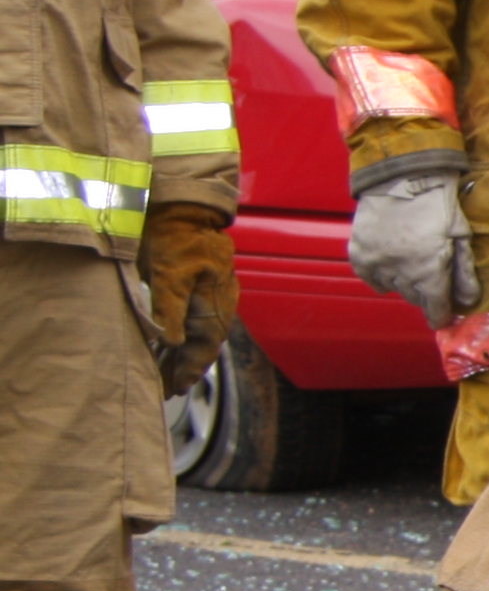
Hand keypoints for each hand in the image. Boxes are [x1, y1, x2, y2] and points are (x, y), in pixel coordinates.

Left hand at [141, 202, 236, 394]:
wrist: (181, 202)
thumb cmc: (171, 236)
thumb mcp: (166, 274)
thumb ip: (171, 308)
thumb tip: (174, 342)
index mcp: (215, 299)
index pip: (204, 345)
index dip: (189, 369)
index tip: (174, 388)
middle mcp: (220, 298)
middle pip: (204, 341)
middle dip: (186, 366)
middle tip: (168, 387)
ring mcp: (215, 288)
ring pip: (201, 329)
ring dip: (184, 351)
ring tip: (167, 368)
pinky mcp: (205, 279)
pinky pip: (199, 314)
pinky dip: (187, 331)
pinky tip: (174, 339)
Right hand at [347, 171, 474, 326]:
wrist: (403, 176)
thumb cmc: (437, 204)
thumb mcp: (460, 237)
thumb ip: (464, 272)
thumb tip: (469, 301)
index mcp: (429, 272)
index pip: (434, 308)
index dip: (440, 314)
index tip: (441, 317)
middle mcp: (401, 273)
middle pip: (414, 297)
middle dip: (425, 292)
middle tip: (430, 278)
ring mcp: (377, 264)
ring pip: (393, 287)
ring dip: (403, 282)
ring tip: (410, 265)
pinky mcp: (358, 253)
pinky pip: (370, 277)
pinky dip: (379, 275)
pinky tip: (390, 265)